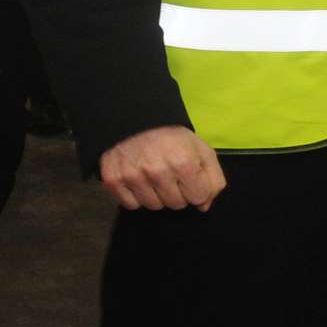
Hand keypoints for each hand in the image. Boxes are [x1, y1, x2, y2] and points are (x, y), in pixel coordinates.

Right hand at [99, 125, 226, 211]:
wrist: (134, 120)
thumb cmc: (172, 137)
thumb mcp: (201, 149)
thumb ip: (212, 178)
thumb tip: (204, 206)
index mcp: (183, 161)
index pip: (199, 197)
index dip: (197, 187)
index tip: (189, 176)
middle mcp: (157, 171)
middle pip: (176, 204)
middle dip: (177, 192)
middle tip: (170, 173)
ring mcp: (133, 177)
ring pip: (154, 206)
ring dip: (157, 195)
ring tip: (154, 175)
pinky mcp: (113, 180)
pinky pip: (132, 205)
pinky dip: (136, 196)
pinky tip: (138, 179)